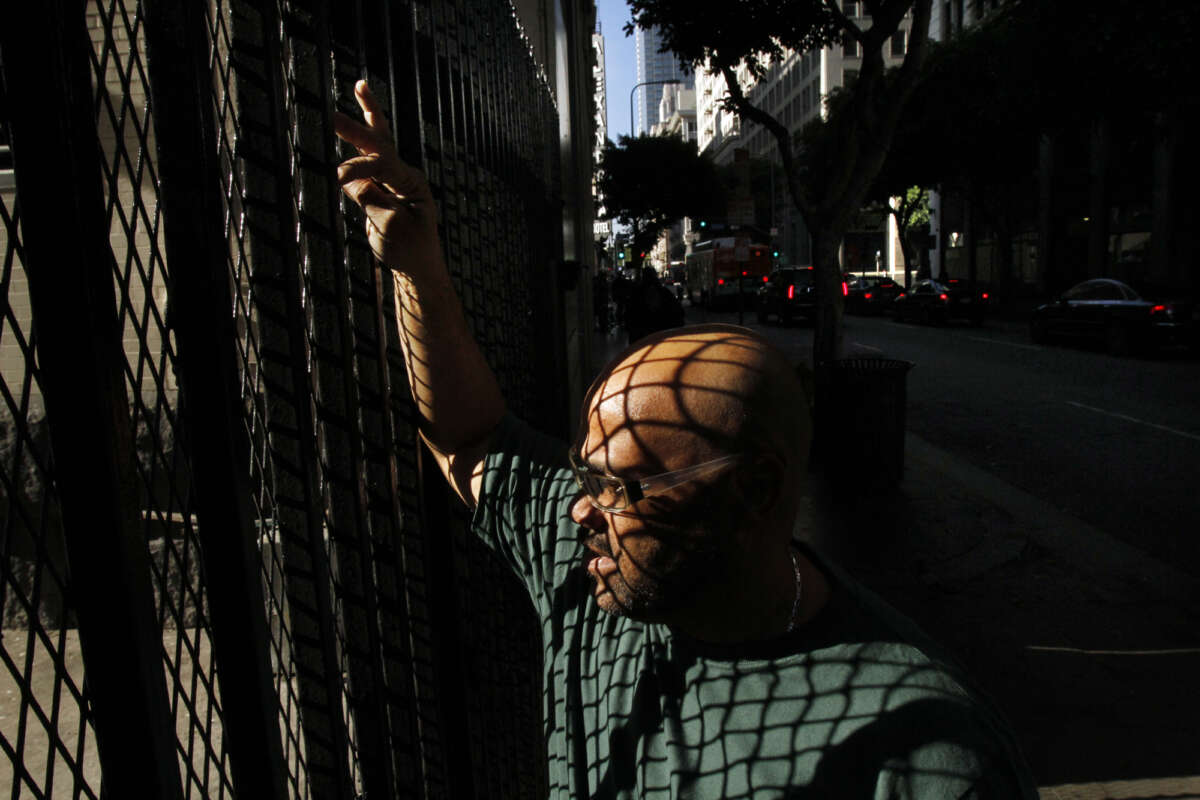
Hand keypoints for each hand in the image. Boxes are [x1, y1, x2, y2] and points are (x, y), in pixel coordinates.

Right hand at [334, 80, 438, 270]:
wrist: (418, 267)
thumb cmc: (410, 250)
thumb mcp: (390, 227)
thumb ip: (370, 199)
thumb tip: (349, 178)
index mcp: (411, 183)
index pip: (382, 164)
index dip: (359, 166)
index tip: (338, 176)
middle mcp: (404, 175)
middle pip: (381, 140)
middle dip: (361, 122)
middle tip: (343, 102)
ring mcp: (393, 180)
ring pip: (377, 143)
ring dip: (366, 116)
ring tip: (361, 86)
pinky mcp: (381, 189)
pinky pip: (366, 162)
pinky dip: (357, 141)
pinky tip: (351, 123)